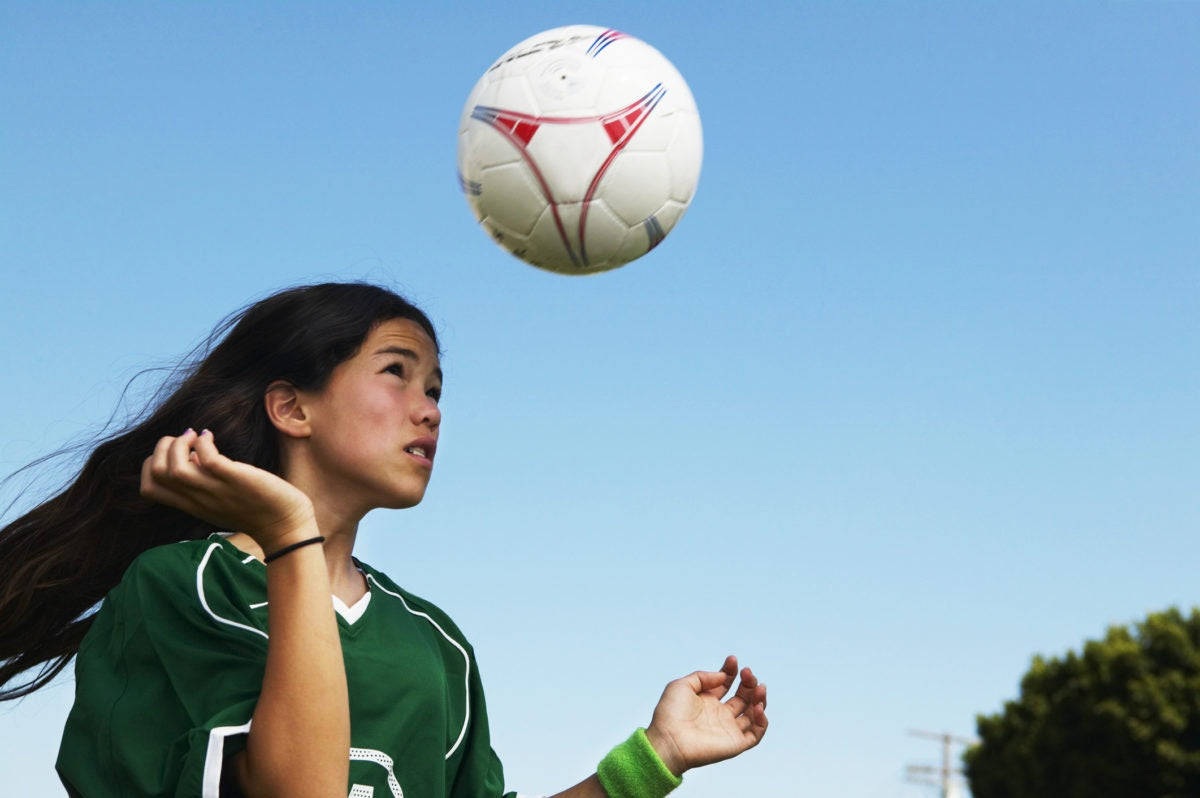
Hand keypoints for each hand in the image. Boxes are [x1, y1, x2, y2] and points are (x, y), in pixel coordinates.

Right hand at [140, 429, 315, 549]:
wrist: (285, 526)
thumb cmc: (255, 509)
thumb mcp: (218, 499)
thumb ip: (201, 483)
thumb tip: (192, 455)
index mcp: (191, 504)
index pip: (148, 488)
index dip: (150, 464)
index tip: (173, 453)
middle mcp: (198, 499)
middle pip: (156, 474)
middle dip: (161, 448)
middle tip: (183, 439)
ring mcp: (215, 490)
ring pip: (175, 468)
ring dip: (178, 444)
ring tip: (196, 435)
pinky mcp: (235, 480)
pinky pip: (208, 459)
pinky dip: (203, 442)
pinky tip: (211, 437)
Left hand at [644, 655, 767, 776]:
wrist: (668, 740)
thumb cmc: (670, 714)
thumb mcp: (682, 685)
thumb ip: (703, 677)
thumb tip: (723, 676)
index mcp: (707, 701)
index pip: (726, 683)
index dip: (731, 671)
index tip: (733, 660)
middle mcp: (720, 714)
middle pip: (742, 696)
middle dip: (748, 682)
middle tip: (747, 672)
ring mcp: (728, 729)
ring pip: (753, 713)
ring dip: (759, 698)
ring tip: (759, 686)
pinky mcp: (735, 743)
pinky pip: (756, 734)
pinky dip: (762, 721)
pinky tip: (757, 707)